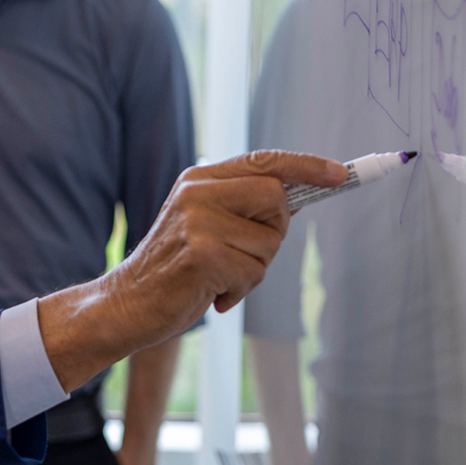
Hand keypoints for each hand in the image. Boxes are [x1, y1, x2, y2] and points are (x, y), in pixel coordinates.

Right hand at [40, 150, 345, 392]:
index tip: (339, 174)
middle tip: (244, 254)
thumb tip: (298, 193)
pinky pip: (254, 272)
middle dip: (274, 232)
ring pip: (269, 242)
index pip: (264, 160)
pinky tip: (213, 293)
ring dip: (254, 269)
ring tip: (220, 277)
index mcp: (199, 179)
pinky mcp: (202, 254)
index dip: (306, 166)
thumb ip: (241, 205)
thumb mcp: (202, 223)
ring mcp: (198, 221)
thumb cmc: (173, 269)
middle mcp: (197, 192)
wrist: (126, 304)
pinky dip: (241, 290)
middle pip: (276, 197)